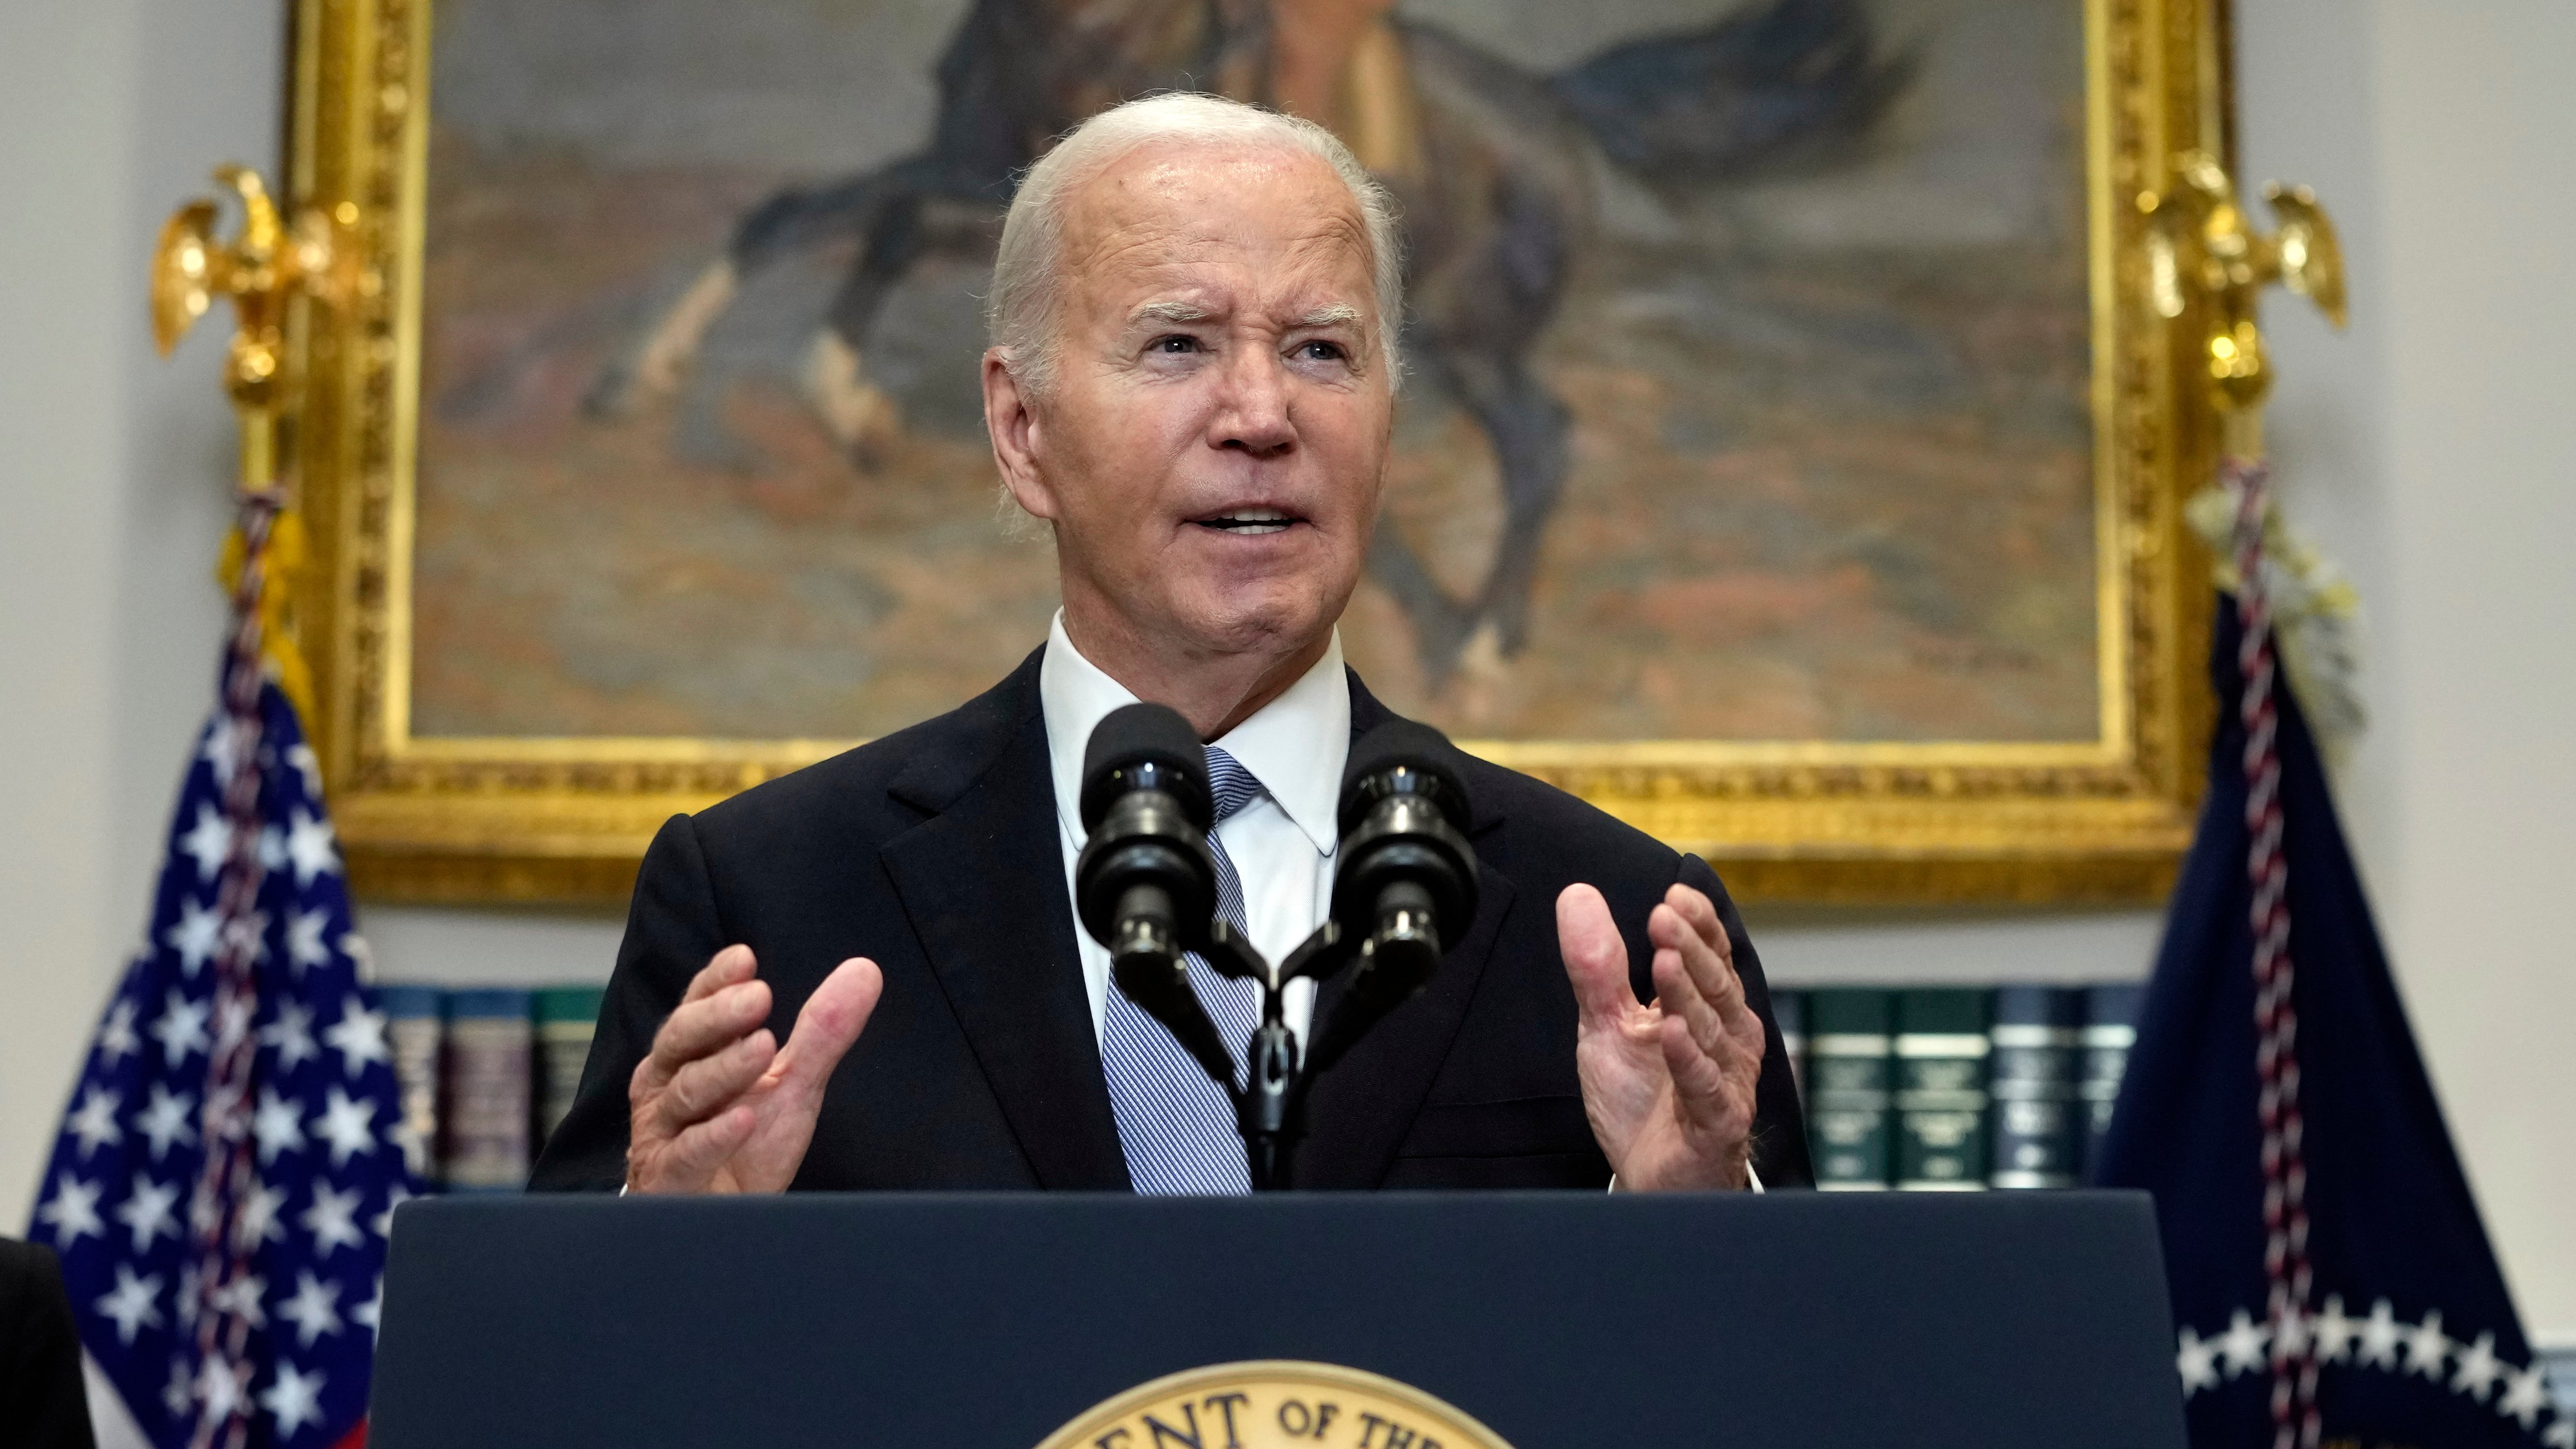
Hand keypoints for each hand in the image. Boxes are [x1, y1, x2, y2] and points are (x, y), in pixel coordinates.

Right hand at [624, 945, 881, 1193]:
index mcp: (690, 1056)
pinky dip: (713, 1137)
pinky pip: (686, 1155)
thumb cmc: (745, 1149)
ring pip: (686, 1093)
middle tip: (759, 995)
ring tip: (762, 1047)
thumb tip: (864, 972)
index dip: (715, 982)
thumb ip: (822, 1032)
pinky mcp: (668, 1181)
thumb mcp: (792, 1085)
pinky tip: (744, 1120)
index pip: (697, 1008)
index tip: (745, 958)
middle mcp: (666, 1087)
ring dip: (725, 1069)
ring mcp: (662, 1134)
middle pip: (682, 1041)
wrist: (722, 1223)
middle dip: (719, 1016)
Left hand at [1558, 882, 1762, 1190]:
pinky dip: (1690, 1060)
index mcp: (1707, 1010)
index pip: (1711, 958)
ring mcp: (1725, 1081)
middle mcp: (1725, 1040)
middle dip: (1690, 949)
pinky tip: (1671, 1032)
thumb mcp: (1608, 1024)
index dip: (1697, 926)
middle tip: (1664, 915)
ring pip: (1710, 1031)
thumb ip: (1597, 966)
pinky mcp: (1716, 1124)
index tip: (1674, 894)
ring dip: (1687, 995)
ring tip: (1665, 959)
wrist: (1650, 1176)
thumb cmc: (1641, 1099)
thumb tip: (1577, 895)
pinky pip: (1705, 1088)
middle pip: (1714, 986)